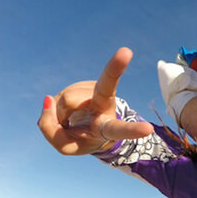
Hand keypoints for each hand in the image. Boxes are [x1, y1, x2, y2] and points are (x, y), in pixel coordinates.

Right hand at [38, 47, 153, 154]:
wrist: (82, 127)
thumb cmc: (80, 138)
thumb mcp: (67, 146)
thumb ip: (52, 131)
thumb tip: (47, 100)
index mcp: (109, 127)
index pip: (119, 129)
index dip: (132, 130)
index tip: (148, 129)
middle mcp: (105, 105)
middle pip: (106, 86)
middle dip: (115, 67)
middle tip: (126, 51)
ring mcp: (93, 92)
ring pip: (66, 101)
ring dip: (60, 114)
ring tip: (70, 120)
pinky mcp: (82, 85)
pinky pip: (56, 98)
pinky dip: (55, 108)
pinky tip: (67, 111)